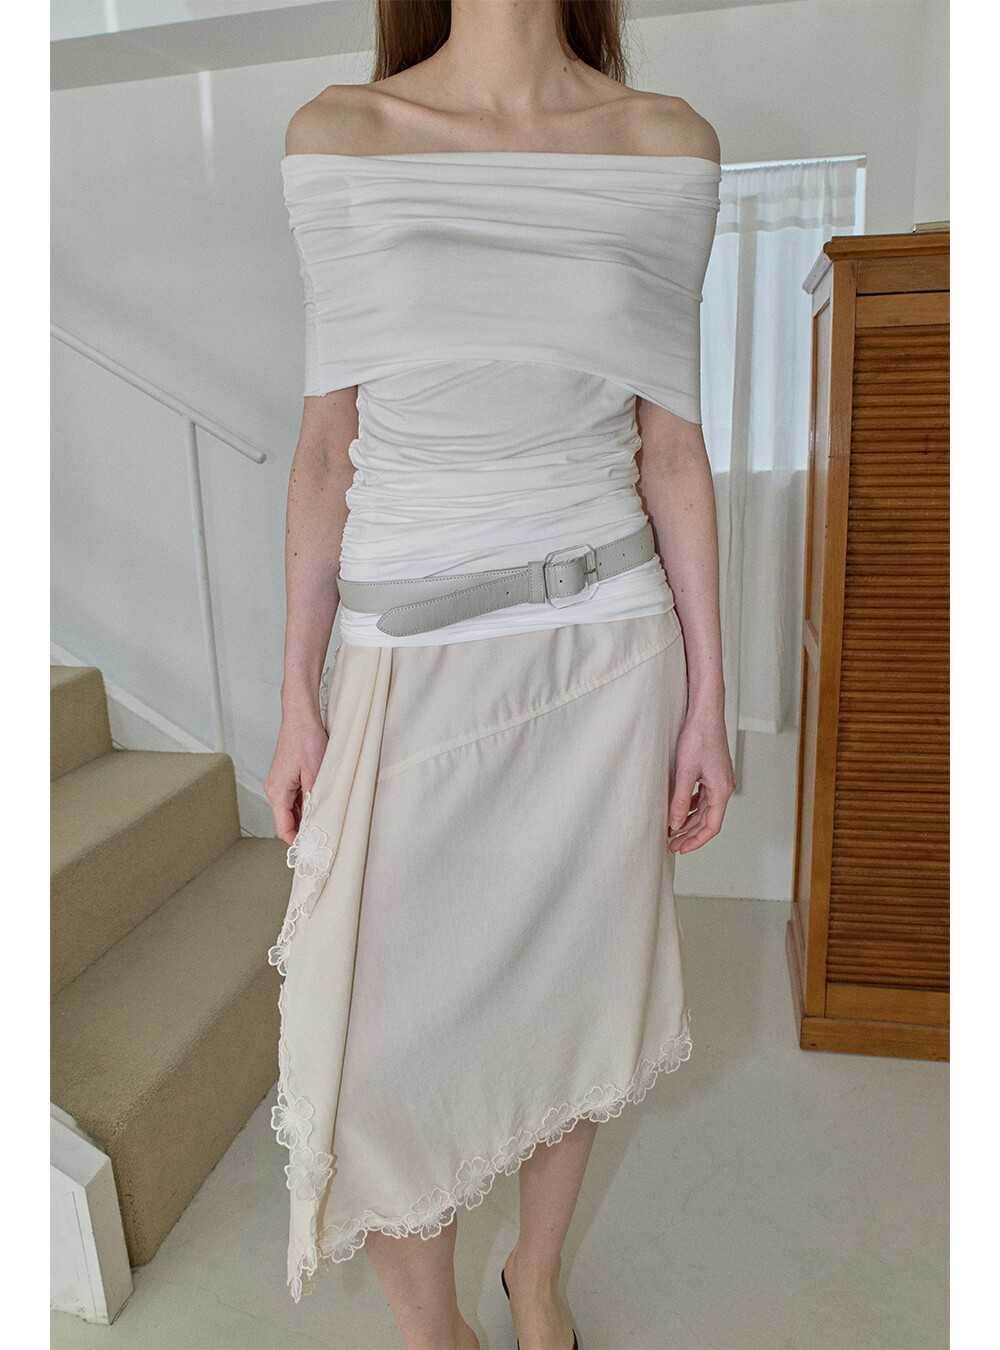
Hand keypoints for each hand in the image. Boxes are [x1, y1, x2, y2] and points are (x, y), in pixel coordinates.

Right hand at [264, 710, 329, 844]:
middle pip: (286, 820)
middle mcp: (273, 789)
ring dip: (305, 815)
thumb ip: (314, 801)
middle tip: (322, 836)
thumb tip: (316, 822)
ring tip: (324, 819)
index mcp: (277, 792)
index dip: (297, 842)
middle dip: (303, 830)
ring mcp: (277, 782)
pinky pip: (293, 797)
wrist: (300, 716)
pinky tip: (319, 801)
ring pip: (290, 809)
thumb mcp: (317, 774)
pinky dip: (304, 803)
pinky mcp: (284, 776)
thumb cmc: (307, 740)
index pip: (284, 828)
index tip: (311, 850)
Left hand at [667, 711, 736, 852]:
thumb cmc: (698, 737)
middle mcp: (724, 787)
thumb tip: (676, 823)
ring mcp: (719, 779)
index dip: (696, 840)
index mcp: (722, 790)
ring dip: (689, 820)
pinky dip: (691, 805)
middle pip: (708, 819)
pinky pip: (703, 796)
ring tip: (672, 829)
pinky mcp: (713, 772)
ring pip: (705, 808)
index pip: (712, 826)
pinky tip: (679, 808)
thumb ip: (680, 800)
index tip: (680, 849)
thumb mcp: (685, 772)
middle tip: (672, 844)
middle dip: (690, 833)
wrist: (705, 713)